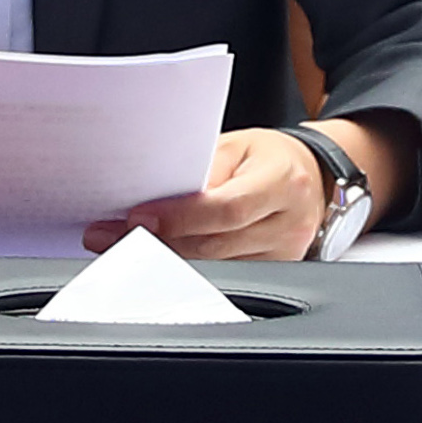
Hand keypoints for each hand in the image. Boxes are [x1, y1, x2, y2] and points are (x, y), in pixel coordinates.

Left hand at [89, 126, 323, 261]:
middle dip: (156, 242)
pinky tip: (156, 260)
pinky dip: (187, 269)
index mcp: (282, 180)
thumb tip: (155, 197)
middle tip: (108, 236)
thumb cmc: (268, 157)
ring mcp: (285, 254)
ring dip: (163, 259)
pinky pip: (224, 276)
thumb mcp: (237, 146)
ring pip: (215, 267)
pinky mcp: (276, 273)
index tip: (137, 218)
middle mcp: (289, 222)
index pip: (226, 207)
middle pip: (214, 244)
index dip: (179, 217)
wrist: (313, 176)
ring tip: (120, 248)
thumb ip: (202, 171)